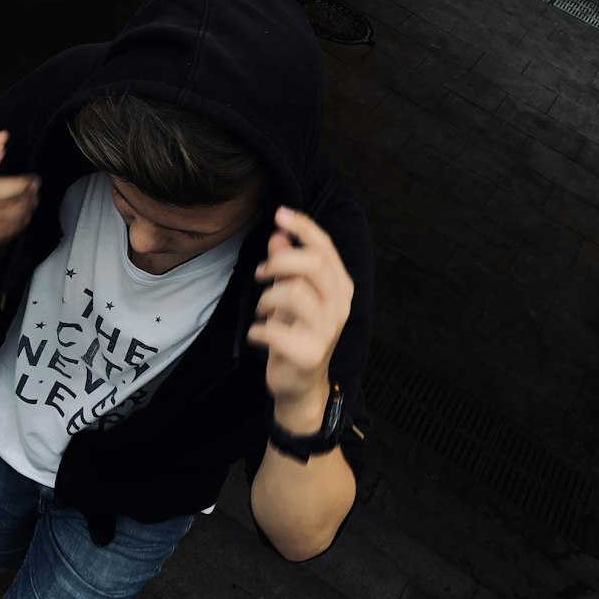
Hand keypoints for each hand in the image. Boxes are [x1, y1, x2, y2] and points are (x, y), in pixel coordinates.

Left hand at [247, 206, 353, 422]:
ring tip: (262, 308)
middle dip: (280, 261)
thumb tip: (278, 234)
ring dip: (267, 297)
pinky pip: (274, 330)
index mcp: (340, 287)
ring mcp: (327, 330)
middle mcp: (340, 306)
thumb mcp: (291, 295)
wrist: (300, 384)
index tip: (279, 214)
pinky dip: (257, 330)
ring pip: (295, 292)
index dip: (303, 227)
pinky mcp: (308, 353)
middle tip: (260, 273)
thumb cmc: (296, 334)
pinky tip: (257, 335)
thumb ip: (287, 265)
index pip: (325, 248)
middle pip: (314, 264)